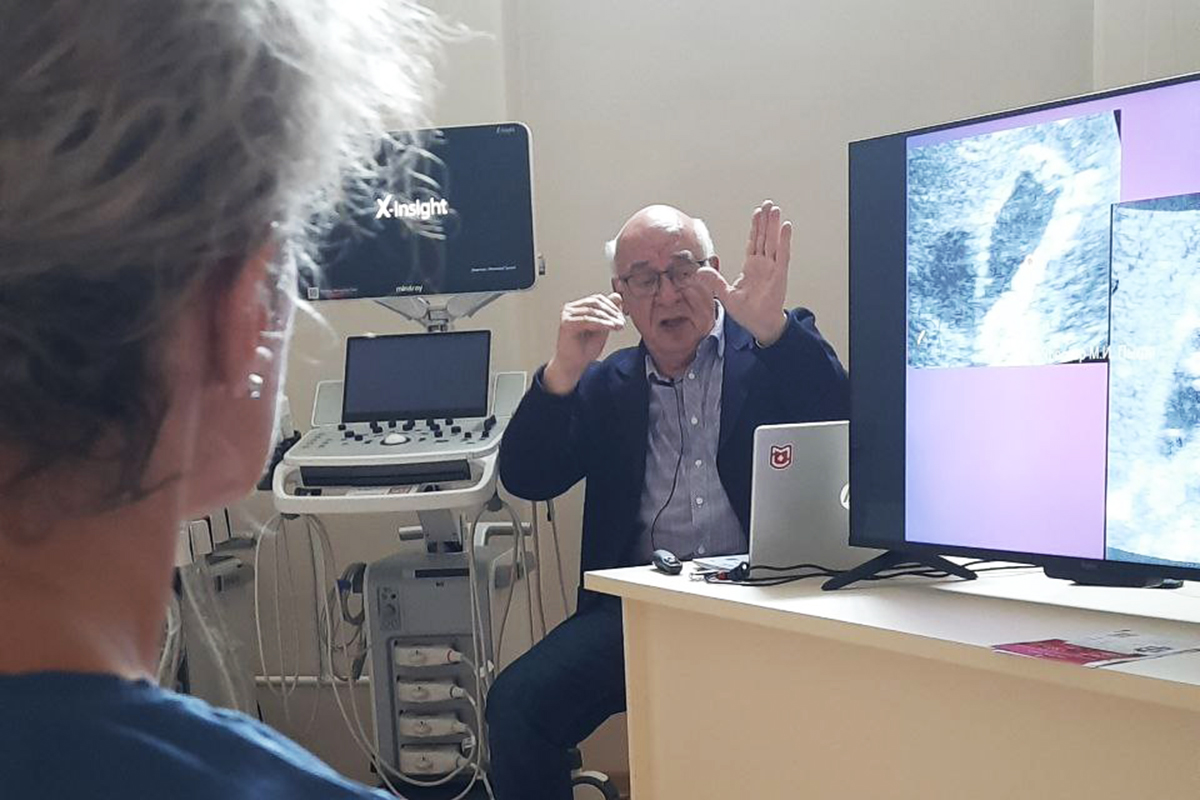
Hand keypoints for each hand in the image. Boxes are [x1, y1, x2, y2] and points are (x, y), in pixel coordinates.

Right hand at [543, 292, 624, 394]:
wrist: (573, 365)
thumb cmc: (584, 349)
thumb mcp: (602, 328)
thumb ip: (608, 313)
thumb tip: (617, 296)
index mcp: (578, 307)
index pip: (598, 299)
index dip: (612, 306)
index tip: (623, 316)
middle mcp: (570, 308)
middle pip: (595, 302)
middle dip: (612, 311)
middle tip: (621, 321)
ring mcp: (567, 315)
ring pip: (593, 310)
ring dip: (609, 318)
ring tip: (618, 325)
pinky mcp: (567, 323)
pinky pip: (587, 320)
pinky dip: (602, 323)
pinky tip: (611, 327)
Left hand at [695, 200, 790, 345]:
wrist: (760, 324)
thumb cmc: (747, 312)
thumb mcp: (725, 295)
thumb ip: (714, 281)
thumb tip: (699, 271)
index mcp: (751, 267)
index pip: (754, 242)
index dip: (755, 228)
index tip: (757, 213)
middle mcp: (763, 265)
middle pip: (764, 237)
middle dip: (766, 221)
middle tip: (768, 204)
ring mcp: (772, 268)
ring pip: (773, 242)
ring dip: (774, 225)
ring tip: (775, 209)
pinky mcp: (779, 274)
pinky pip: (782, 255)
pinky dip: (784, 241)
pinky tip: (785, 228)